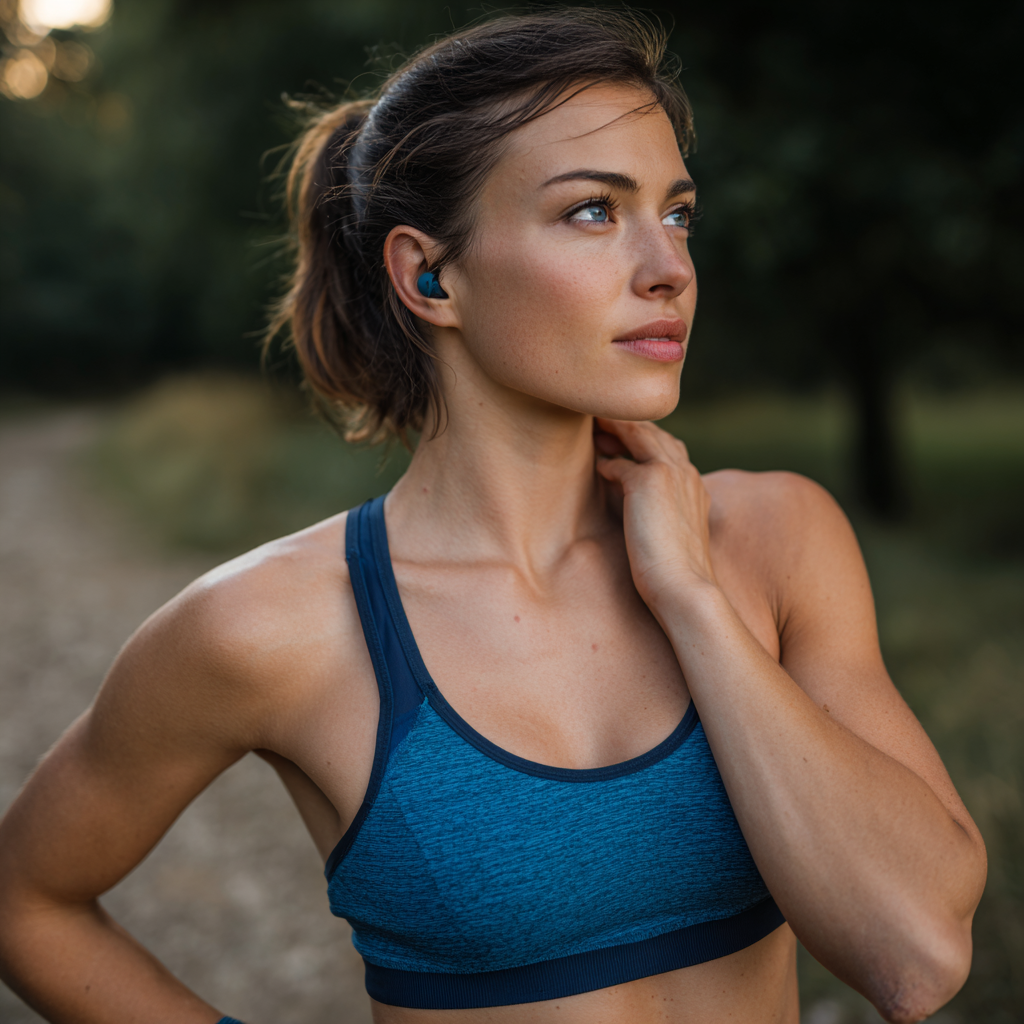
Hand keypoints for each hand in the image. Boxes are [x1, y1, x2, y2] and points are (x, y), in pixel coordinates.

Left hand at [594, 418, 716, 608]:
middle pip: (654, 434)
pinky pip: (619, 462)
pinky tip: (596, 465)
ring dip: (614, 427)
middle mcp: (686, 473)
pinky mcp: (649, 481)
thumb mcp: (672, 535)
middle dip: (628, 424)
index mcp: (695, 486)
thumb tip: (638, 513)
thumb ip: (660, 515)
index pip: (670, 449)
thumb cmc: (677, 574)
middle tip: (600, 418)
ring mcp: (670, 473)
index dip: (645, 440)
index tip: (622, 437)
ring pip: (639, 435)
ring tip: (593, 421)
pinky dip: (607, 461)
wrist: (685, 588)